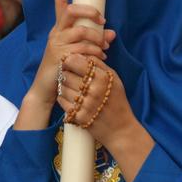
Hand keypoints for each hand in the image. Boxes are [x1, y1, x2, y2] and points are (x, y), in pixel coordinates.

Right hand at [15, 0, 114, 130]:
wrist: (47, 89)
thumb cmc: (65, 67)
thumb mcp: (78, 50)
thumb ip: (93, 40)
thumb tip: (112, 33)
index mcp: (59, 28)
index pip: (60, 2)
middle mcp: (56, 33)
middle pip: (72, 12)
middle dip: (90, 12)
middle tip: (103, 20)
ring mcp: (56, 45)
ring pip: (80, 32)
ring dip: (97, 38)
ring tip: (105, 47)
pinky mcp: (59, 57)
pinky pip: (81, 50)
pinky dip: (95, 53)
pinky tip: (101, 58)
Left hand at [57, 54, 154, 181]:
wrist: (120, 129)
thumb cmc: (117, 100)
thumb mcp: (114, 78)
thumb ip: (99, 64)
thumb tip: (81, 53)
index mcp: (103, 78)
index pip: (76, 61)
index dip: (70, 59)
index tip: (71, 61)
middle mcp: (93, 90)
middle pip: (67, 73)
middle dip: (66, 73)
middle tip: (70, 75)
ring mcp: (84, 104)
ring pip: (62, 87)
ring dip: (64, 86)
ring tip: (72, 88)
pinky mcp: (78, 116)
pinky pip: (61, 100)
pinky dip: (63, 98)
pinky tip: (71, 98)